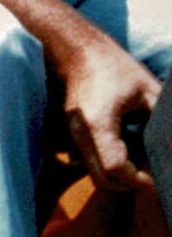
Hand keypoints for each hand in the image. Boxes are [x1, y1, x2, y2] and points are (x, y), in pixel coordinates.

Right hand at [60, 32, 158, 189]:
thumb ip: (164, 118)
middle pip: (103, 179)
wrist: (77, 51)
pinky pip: (89, 161)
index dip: (140, 180)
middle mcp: (81, 134)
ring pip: (94, 173)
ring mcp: (73, 135)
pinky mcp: (73, 133)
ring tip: (141, 165)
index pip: (117, 168)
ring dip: (119, 177)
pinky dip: (108, 166)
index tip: (157, 179)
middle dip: (129, 185)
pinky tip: (126, 152)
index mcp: (99, 123)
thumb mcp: (148, 90)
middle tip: (152, 177)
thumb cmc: (113, 66)